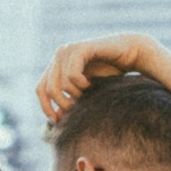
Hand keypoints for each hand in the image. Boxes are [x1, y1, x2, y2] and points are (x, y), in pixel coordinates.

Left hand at [35, 33, 158, 126]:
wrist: (130, 53)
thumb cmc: (110, 73)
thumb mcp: (86, 90)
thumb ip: (72, 100)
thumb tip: (56, 119)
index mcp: (57, 64)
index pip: (40, 89)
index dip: (46, 106)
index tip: (57, 121)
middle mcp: (59, 55)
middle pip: (48, 88)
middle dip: (61, 104)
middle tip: (75, 111)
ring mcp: (68, 50)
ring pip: (59, 84)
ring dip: (75, 95)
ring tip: (88, 93)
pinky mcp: (80, 49)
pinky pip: (72, 75)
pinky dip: (81, 85)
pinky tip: (90, 84)